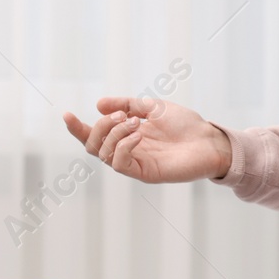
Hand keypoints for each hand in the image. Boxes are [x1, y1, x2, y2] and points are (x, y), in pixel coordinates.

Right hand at [63, 97, 234, 183]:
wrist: (211, 140)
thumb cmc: (186, 125)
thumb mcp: (153, 107)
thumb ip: (127, 105)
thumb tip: (98, 105)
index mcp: (127, 137)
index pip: (95, 137)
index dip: (78, 128)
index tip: (67, 115)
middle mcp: (128, 152)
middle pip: (93, 146)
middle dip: (100, 126)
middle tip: (122, 115)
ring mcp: (136, 164)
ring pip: (104, 154)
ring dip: (114, 133)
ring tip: (135, 122)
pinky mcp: (146, 174)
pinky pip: (121, 164)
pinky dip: (123, 145)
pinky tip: (138, 134)